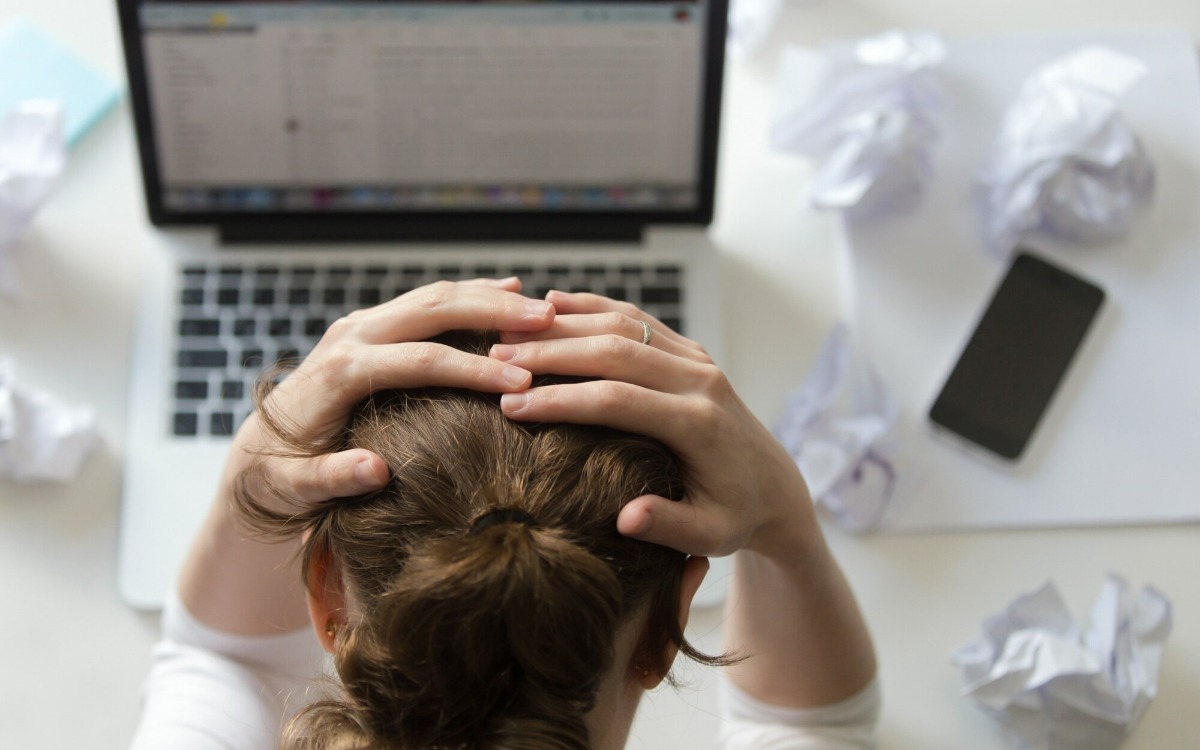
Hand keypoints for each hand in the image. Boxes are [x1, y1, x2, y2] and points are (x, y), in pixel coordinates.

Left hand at [228, 278, 554, 505]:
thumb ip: (330, 479)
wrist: (256, 449)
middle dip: (493, 313)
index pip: (419, 361)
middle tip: (546, 321)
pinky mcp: (372, 325)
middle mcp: (351, 336)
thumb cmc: (279, 475)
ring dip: (489, 298)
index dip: (472, 370)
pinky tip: (510, 290)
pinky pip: (428, 301)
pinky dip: (471, 294)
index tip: (521, 382)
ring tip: (542, 309)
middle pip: (433, 310)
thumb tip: (375, 471)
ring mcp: (362, 325)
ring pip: (434, 296)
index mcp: (340, 372)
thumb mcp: (294, 488)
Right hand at [489, 291, 814, 560]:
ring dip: (563, 324)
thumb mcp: (711, 535)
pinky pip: (636, 318)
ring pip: (623, 324)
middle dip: (550, 353)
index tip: (512, 406)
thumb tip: (626, 519)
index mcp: (699, 423)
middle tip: (494, 359)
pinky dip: (592, 307)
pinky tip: (550, 304)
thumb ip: (669, 526)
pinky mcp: (690, 350)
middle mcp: (700, 380)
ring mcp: (696, 359)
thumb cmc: (736, 516)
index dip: (561, 400)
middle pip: (615, 350)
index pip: (618, 400)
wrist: (774, 486)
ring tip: (508, 332)